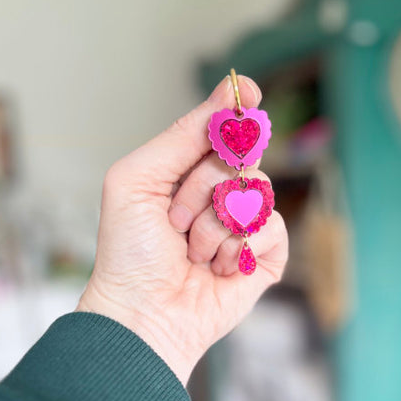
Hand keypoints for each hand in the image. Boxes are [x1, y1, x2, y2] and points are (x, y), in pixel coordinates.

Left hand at [77, 76, 287, 384]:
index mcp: (187, 172)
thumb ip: (183, 133)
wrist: (143, 312)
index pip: (222, 127)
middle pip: (242, 154)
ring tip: (192, 252)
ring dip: (215, 224)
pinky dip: (238, 247)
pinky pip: (271, 226)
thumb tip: (231, 89)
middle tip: (175, 217)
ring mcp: (244, 224)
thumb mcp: (138, 178)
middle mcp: (219, 193)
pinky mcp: (265, 256)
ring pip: (257, 190)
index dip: (236, 109)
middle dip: (203, 184)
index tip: (248, 92)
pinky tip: (216, 268)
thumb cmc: (129, 251)